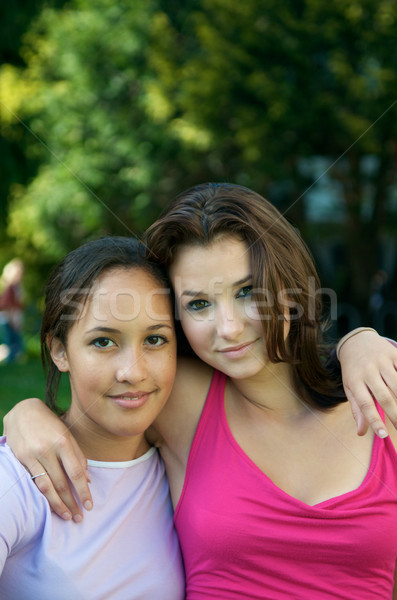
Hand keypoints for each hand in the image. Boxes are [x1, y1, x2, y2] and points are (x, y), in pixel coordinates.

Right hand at [3, 398, 92, 520]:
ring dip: (57, 504)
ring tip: (67, 516)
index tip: (89, 505)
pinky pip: (34, 482)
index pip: (76, 472)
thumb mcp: (67, 434)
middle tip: (79, 517)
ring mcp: (33, 455)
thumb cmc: (49, 423)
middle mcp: (48, 449)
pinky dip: (44, 495)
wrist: (23, 411)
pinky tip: (50, 504)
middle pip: (62, 483)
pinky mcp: (21, 459)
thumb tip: (87, 480)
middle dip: (72, 502)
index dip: (83, 491)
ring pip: (47, 486)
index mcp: (63, 442)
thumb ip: (78, 456)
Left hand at [339, 331, 396, 436]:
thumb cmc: (354, 370)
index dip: (374, 421)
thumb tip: (361, 433)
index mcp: (355, 381)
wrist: (357, 342)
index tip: (383, 435)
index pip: (365, 404)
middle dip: (396, 416)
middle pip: (385, 397)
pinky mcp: (394, 354)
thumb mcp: (350, 387)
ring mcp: (382, 361)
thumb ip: (357, 409)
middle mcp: (368, 370)